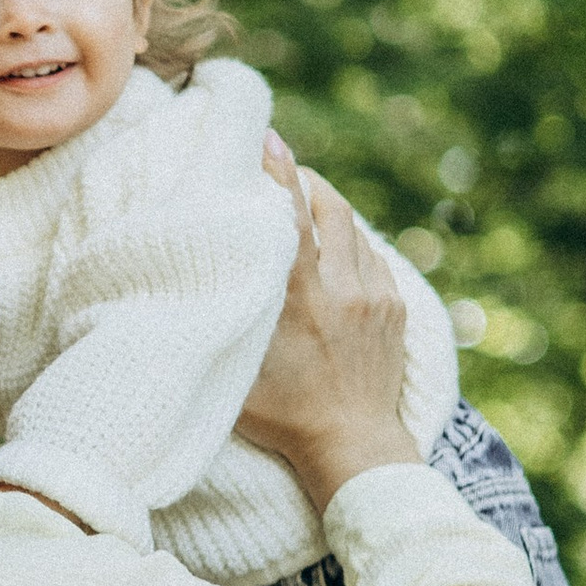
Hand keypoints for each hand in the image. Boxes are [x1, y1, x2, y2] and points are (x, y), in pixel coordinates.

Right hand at [237, 138, 419, 511]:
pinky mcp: (395, 308)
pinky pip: (372, 256)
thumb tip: (190, 282)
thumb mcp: (236, 370)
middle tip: (282, 171)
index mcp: (301, 301)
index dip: (278, 174)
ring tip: (303, 206)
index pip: (291, 219)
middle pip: (330, 209)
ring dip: (328, 212)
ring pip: (353, 230)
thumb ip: (222, 320)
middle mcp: (343, 291)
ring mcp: (375, 298)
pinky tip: (332, 251)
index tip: (267, 139)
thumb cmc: (282, 416)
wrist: (353, 446)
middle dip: (306, 182)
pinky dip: (349, 244)